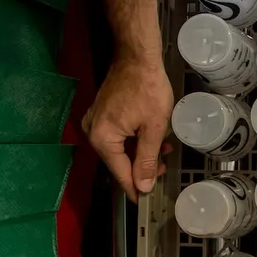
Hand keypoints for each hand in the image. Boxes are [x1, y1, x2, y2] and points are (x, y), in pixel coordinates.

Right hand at [82, 56, 174, 200]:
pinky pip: (117, 136)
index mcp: (102, 139)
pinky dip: (134, 140)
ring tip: (164, 150)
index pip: (120, 173)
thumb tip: (143, 186)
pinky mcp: (101, 113)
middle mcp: (93, 132)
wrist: (137, 56)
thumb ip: (148, 159)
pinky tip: (152, 138)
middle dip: (142, 167)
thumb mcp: (153, 128)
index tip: (145, 200)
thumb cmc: (147, 88)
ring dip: (141, 152)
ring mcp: (95, 121)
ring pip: (119, 149)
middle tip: (164, 168)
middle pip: (118, 162)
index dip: (135, 188)